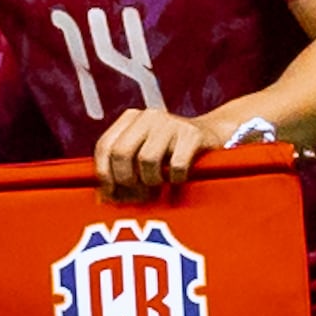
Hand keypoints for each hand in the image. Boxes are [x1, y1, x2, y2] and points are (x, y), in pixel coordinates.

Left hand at [94, 101, 214, 198]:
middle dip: (126, 181)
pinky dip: (175, 179)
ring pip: (147, 159)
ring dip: (151, 181)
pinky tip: (177, 180)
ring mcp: (171, 122)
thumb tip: (103, 199)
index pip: (104, 146)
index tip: (110, 195)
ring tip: (158, 186)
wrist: (212, 137)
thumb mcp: (143, 153)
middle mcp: (148, 116)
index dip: (104, 174)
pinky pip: (176, 165)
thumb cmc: (171, 153)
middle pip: (122, 152)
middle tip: (138, 195)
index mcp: (130, 118)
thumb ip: (121, 168)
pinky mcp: (193, 134)